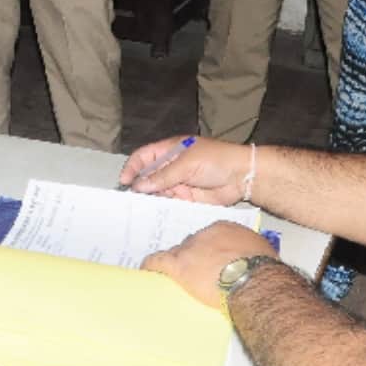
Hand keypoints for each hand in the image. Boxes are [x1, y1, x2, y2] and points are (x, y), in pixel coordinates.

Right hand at [118, 135, 250, 204]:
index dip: (132, 167)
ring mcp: (179, 182)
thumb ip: (162, 176)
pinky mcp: (187, 198)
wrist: (242, 176)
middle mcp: (172, 166)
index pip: (144, 156)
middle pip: (148, 176)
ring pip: (158, 192)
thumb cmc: (214, 160)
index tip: (124, 181)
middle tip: (132, 200)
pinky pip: (170, 203)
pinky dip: (163, 208)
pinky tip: (156, 215)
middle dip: (140, 186)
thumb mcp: (186, 164)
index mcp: (170, 149)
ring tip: (142, 210)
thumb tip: (138, 186)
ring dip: (151, 199)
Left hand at [142, 221, 276, 308]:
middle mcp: (204, 234)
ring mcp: (189, 248)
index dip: (207, 251)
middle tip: (196, 272)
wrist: (253, 279)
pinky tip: (147, 271)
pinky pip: (158, 262)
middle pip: (191, 245)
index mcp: (223, 229)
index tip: (208, 260)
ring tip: (173, 276)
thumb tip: (252, 259)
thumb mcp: (260, 252)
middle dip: (192, 258)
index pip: (208, 237)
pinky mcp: (178, 264)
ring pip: (175, 254)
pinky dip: (152, 266)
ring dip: (174, 264)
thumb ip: (249, 251)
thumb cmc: (261, 268)